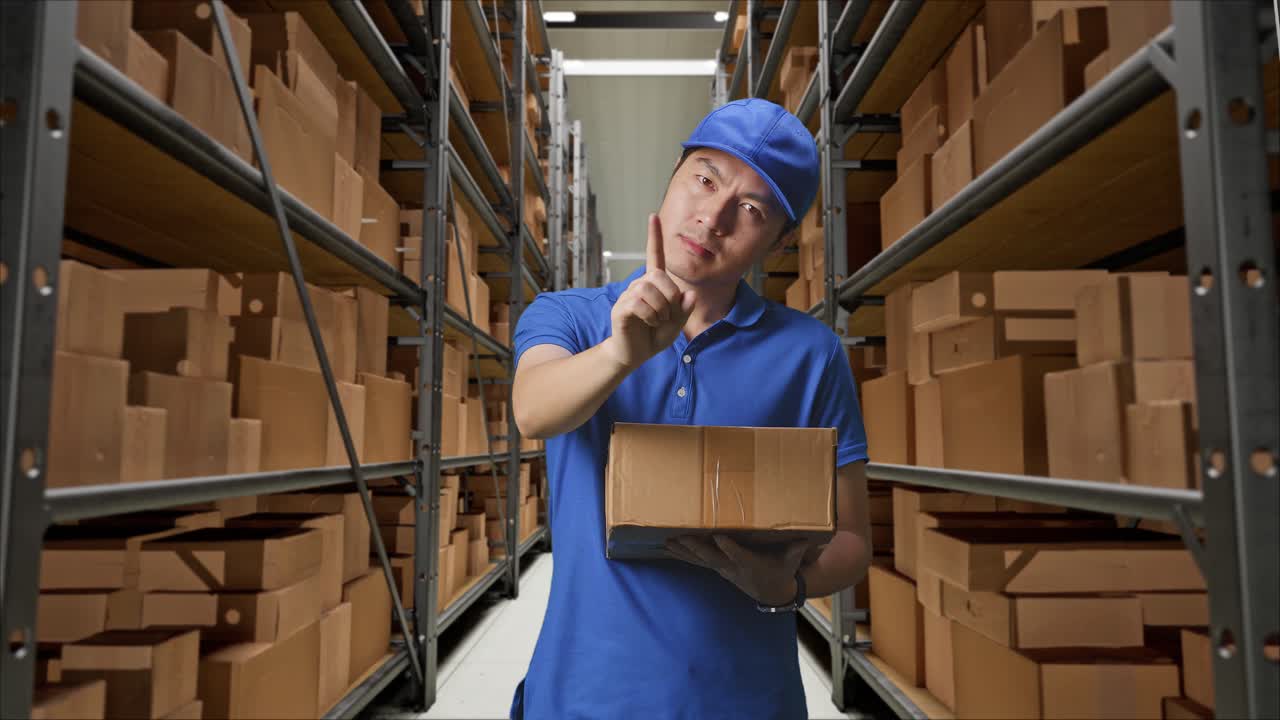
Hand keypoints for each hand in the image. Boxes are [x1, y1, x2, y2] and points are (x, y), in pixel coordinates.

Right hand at [602, 214, 696, 370]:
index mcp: (653, 285)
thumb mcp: (676, 323)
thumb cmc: (654, 336)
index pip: (654, 256)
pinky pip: (639, 303)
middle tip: (668, 315)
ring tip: (657, 321)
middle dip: (670, 297)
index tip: (653, 216)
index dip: (654, 237)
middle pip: (659, 276)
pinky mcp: (620, 308)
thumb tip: (689, 295)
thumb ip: (684, 310)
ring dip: (660, 309)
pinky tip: (647, 323)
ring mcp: (628, 296)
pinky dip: (650, 316)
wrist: (634, 354)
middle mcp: (639, 285)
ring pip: (649, 289)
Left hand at [665, 535, 808, 605]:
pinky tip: (667, 547)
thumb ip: (798, 549)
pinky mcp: (716, 568)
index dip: (729, 548)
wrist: (771, 592)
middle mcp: (733, 567)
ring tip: (667, 541)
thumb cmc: (782, 571)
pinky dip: (682, 555)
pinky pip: (696, 561)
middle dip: (697, 548)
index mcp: (750, 563)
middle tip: (683, 537)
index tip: (719, 537)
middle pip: (712, 558)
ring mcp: (722, 569)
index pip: (738, 555)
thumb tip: (808, 537)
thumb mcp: (792, 561)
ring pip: (700, 560)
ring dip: (683, 551)